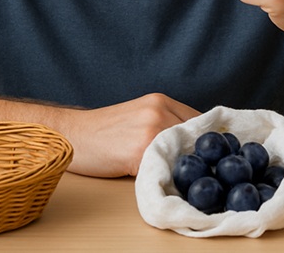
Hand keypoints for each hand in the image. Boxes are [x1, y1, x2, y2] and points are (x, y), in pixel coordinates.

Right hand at [60, 93, 198, 176]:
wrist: (70, 134)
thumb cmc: (102, 132)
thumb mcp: (138, 117)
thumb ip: (165, 124)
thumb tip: (195, 147)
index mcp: (160, 101)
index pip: (200, 120)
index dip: (207, 141)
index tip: (212, 156)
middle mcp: (158, 111)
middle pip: (196, 138)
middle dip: (197, 157)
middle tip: (198, 173)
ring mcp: (150, 130)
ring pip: (183, 153)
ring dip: (183, 169)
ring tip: (179, 180)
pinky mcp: (139, 151)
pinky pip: (164, 167)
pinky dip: (166, 177)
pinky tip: (161, 182)